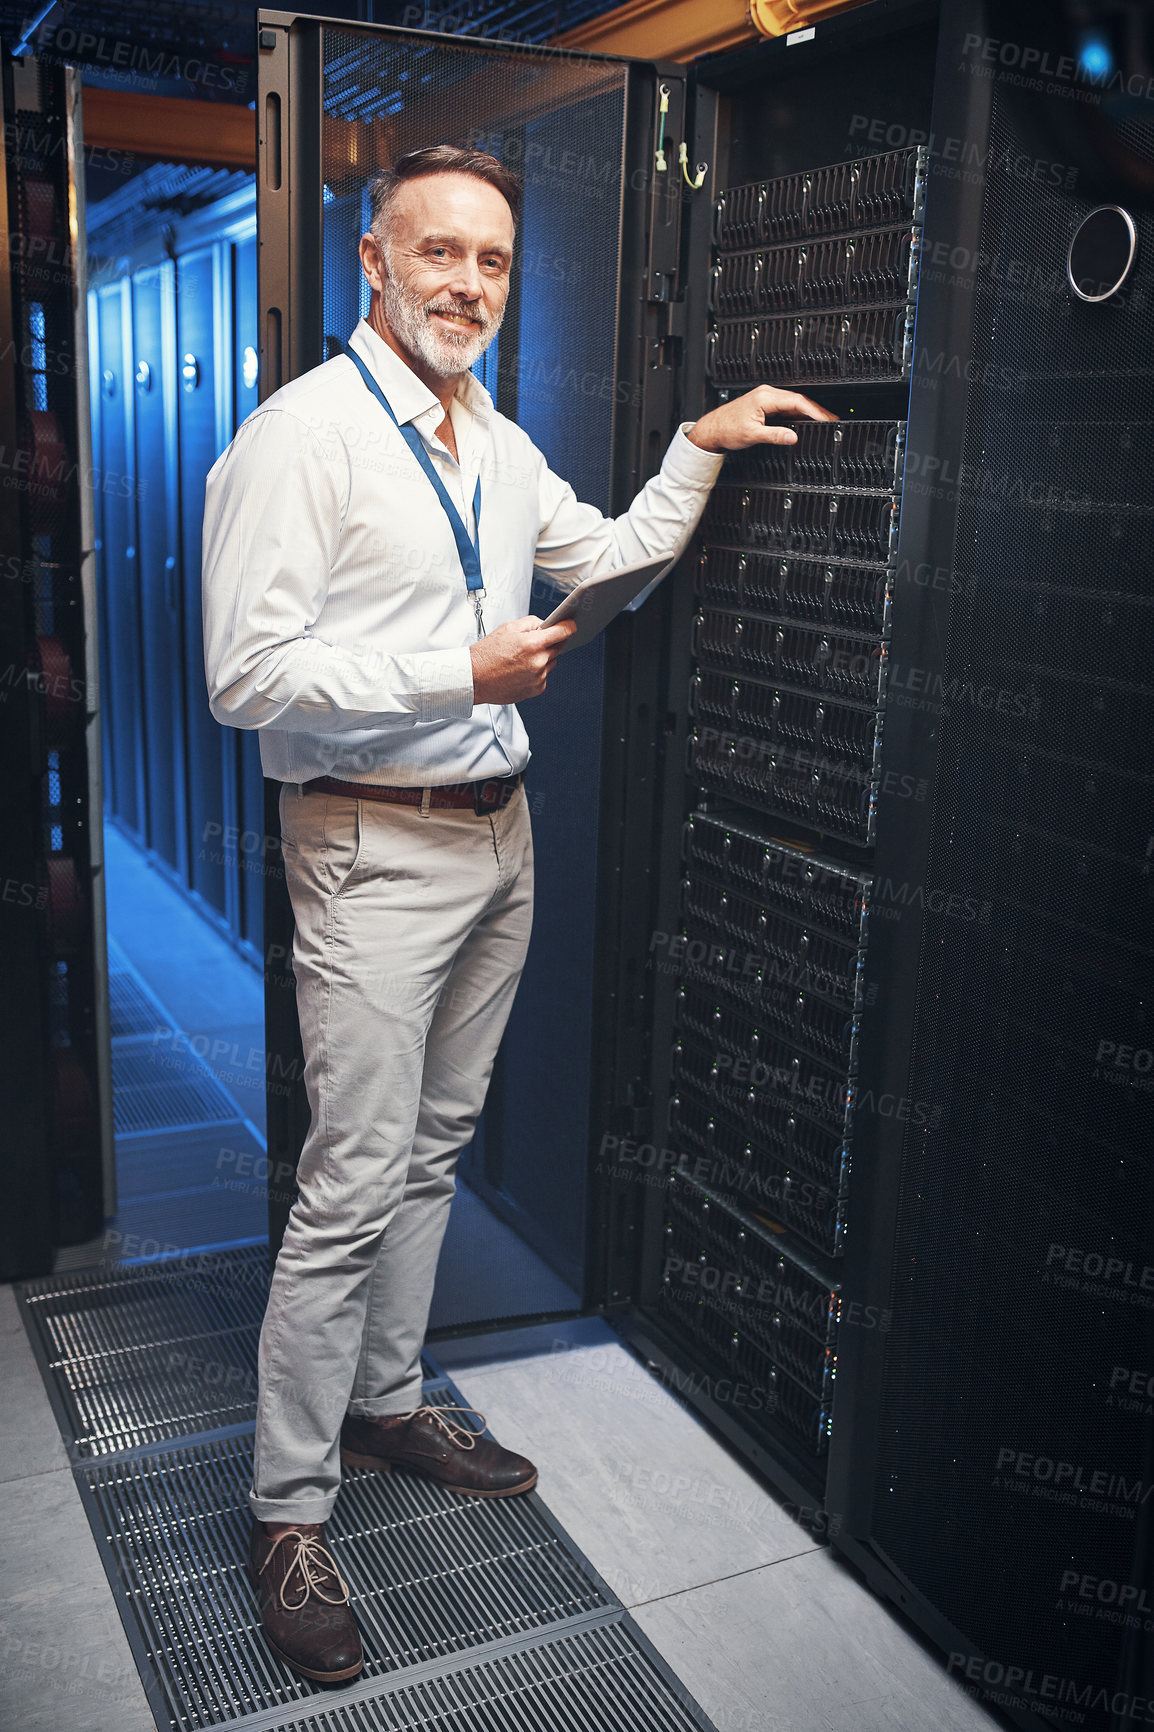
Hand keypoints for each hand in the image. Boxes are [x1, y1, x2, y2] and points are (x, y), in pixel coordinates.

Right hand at [470, 615, 577, 704]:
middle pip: (558, 647)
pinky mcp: (536, 689)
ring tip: (522, 659)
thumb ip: (530, 623)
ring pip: (551, 663)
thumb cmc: (486, 654)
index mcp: (532, 644)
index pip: (562, 632)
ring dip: (543, 658)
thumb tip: (545, 624)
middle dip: (551, 642)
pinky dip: (537, 672)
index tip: (571, 625)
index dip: (568, 626)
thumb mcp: (507, 629)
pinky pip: (544, 677)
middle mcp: (538, 661)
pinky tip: (521, 670)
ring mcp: (539, 677)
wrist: (474, 678)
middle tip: (534, 642)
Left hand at [686, 386, 837, 451]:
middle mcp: (766, 394)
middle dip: (816, 410)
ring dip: (808, 411)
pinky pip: (786, 407)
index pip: (797, 402)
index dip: (815, 411)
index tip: (827, 418)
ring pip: (793, 403)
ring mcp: (765, 398)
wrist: (712, 429)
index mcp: (765, 397)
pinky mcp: (764, 405)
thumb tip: (793, 436)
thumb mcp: (753, 435)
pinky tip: (805, 420)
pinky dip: (797, 413)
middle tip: (832, 420)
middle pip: (798, 400)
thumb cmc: (727, 429)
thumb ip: (775, 435)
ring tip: (823, 421)